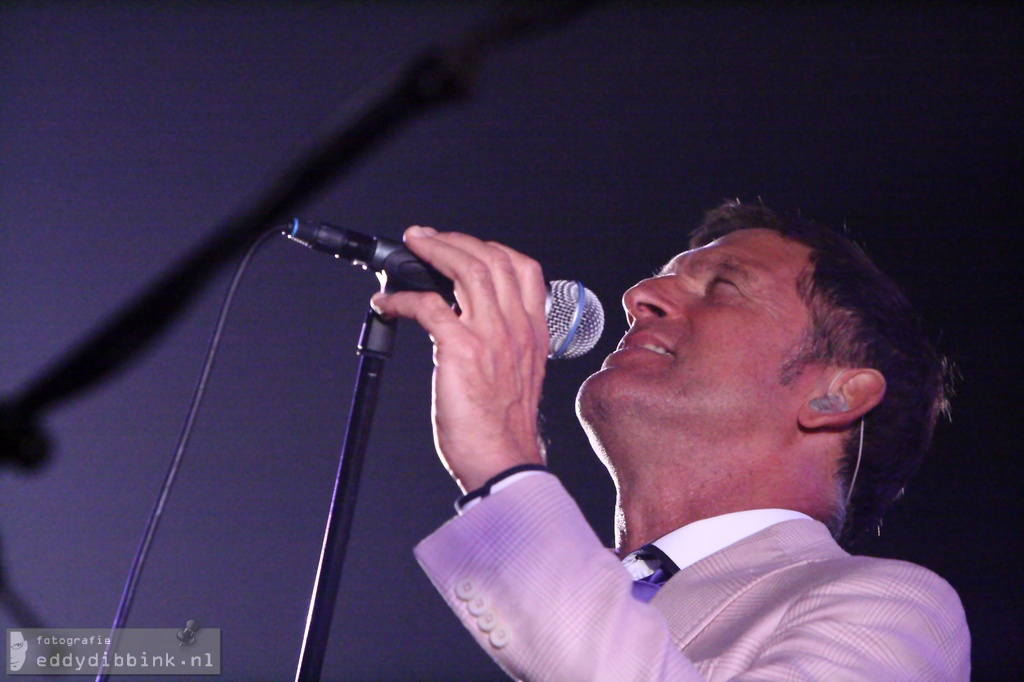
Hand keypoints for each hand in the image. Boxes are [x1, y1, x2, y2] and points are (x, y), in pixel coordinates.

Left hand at [370, 226, 549, 492]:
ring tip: (410, 248)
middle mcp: (516, 328)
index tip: (463, 247)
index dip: (491, 248)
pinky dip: (402, 298)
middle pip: (491, 258)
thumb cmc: (504, 428)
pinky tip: (387, 304)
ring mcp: (491, 336)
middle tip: (425, 239)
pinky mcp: (461, 349)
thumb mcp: (519, 375)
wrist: (502, 461)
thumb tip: (466, 320)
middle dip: (454, 240)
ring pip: (465, 269)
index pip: (524, 269)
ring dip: (433, 251)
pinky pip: (427, 305)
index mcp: (533, 332)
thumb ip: (504, 344)